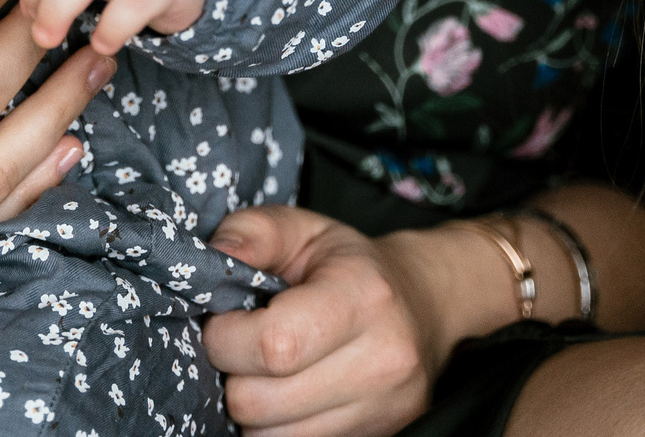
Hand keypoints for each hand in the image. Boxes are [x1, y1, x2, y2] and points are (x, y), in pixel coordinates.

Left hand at [205, 207, 482, 436]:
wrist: (424, 305)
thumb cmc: (350, 266)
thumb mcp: (303, 228)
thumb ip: (254, 231)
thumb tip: (220, 254)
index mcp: (363, 296)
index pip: (274, 345)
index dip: (227, 338)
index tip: (224, 322)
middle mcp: (383, 359)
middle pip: (261, 402)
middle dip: (234, 374)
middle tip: (245, 347)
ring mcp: (386, 408)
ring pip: (271, 436)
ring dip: (255, 408)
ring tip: (270, 371)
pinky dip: (279, 427)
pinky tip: (291, 393)